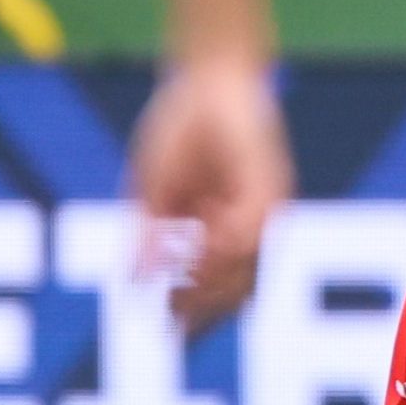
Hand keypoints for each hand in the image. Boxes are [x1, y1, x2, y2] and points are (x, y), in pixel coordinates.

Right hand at [129, 56, 291, 328]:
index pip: (216, 286)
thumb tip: (134, 282)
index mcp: (222, 228)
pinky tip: (197, 244)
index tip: (166, 328)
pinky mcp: (270, 189)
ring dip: (210, 283)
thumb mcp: (153, 188)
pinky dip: (221, 247)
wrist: (207, 77)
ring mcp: (263, 210)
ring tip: (180, 287)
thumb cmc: (179, 127)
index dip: (195, 312)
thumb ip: (149, 234)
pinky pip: (250, 233)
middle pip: (237, 290)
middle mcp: (249, 225)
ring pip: (248, 269)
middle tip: (171, 317)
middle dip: (202, 309)